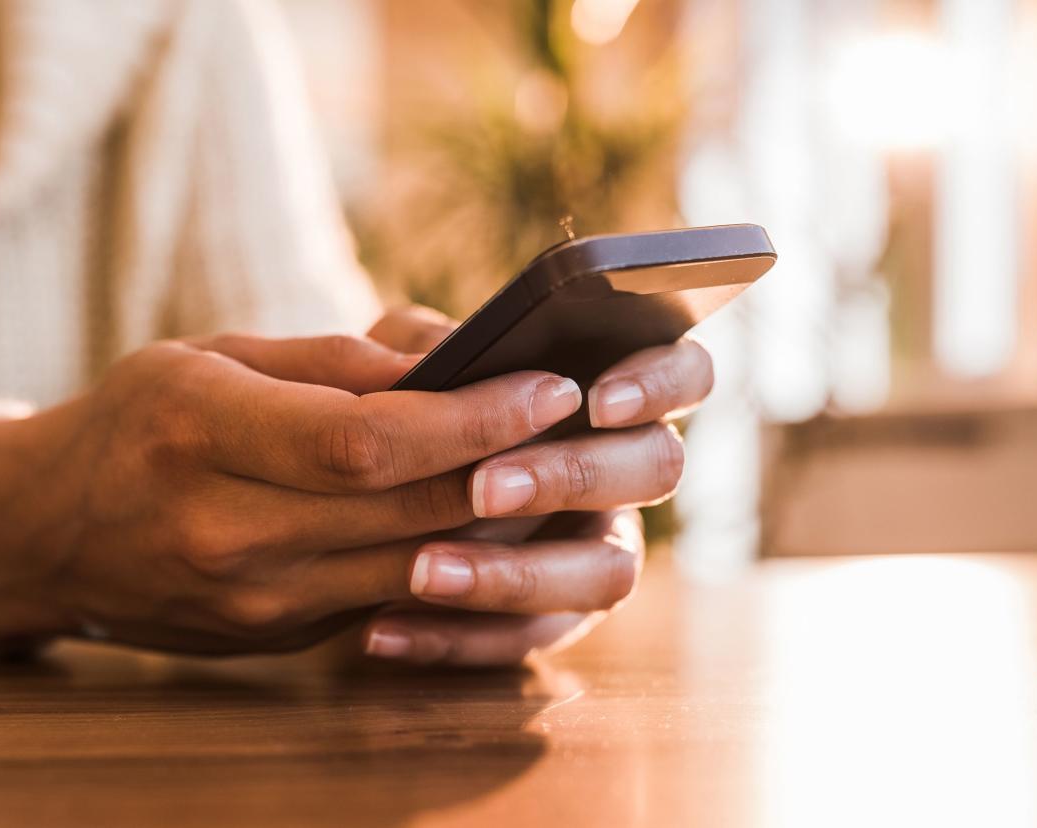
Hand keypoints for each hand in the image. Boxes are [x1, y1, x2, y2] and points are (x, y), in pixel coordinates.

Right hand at [0, 327, 689, 655]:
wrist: (46, 534)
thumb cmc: (131, 421)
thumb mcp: (208, 355)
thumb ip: (328, 362)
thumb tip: (444, 362)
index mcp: (200, 434)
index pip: (367, 442)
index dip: (473, 417)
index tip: (548, 386)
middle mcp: (226, 531)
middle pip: (408, 512)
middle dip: (511, 467)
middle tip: (585, 424)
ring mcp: (253, 602)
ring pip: (413, 566)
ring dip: (503, 523)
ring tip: (564, 470)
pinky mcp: (277, 635)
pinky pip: (387, 596)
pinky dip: (454, 560)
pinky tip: (500, 520)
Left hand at [357, 307, 712, 665]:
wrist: (352, 494)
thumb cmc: (395, 406)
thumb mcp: (396, 362)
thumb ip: (422, 348)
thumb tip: (440, 366)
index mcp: (610, 392)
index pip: (684, 372)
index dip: (659, 383)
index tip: (596, 401)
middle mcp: (624, 471)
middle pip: (656, 468)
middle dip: (571, 475)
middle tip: (484, 486)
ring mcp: (600, 549)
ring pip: (610, 574)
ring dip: (517, 573)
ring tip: (423, 569)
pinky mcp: (555, 618)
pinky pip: (530, 640)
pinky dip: (457, 639)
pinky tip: (383, 631)